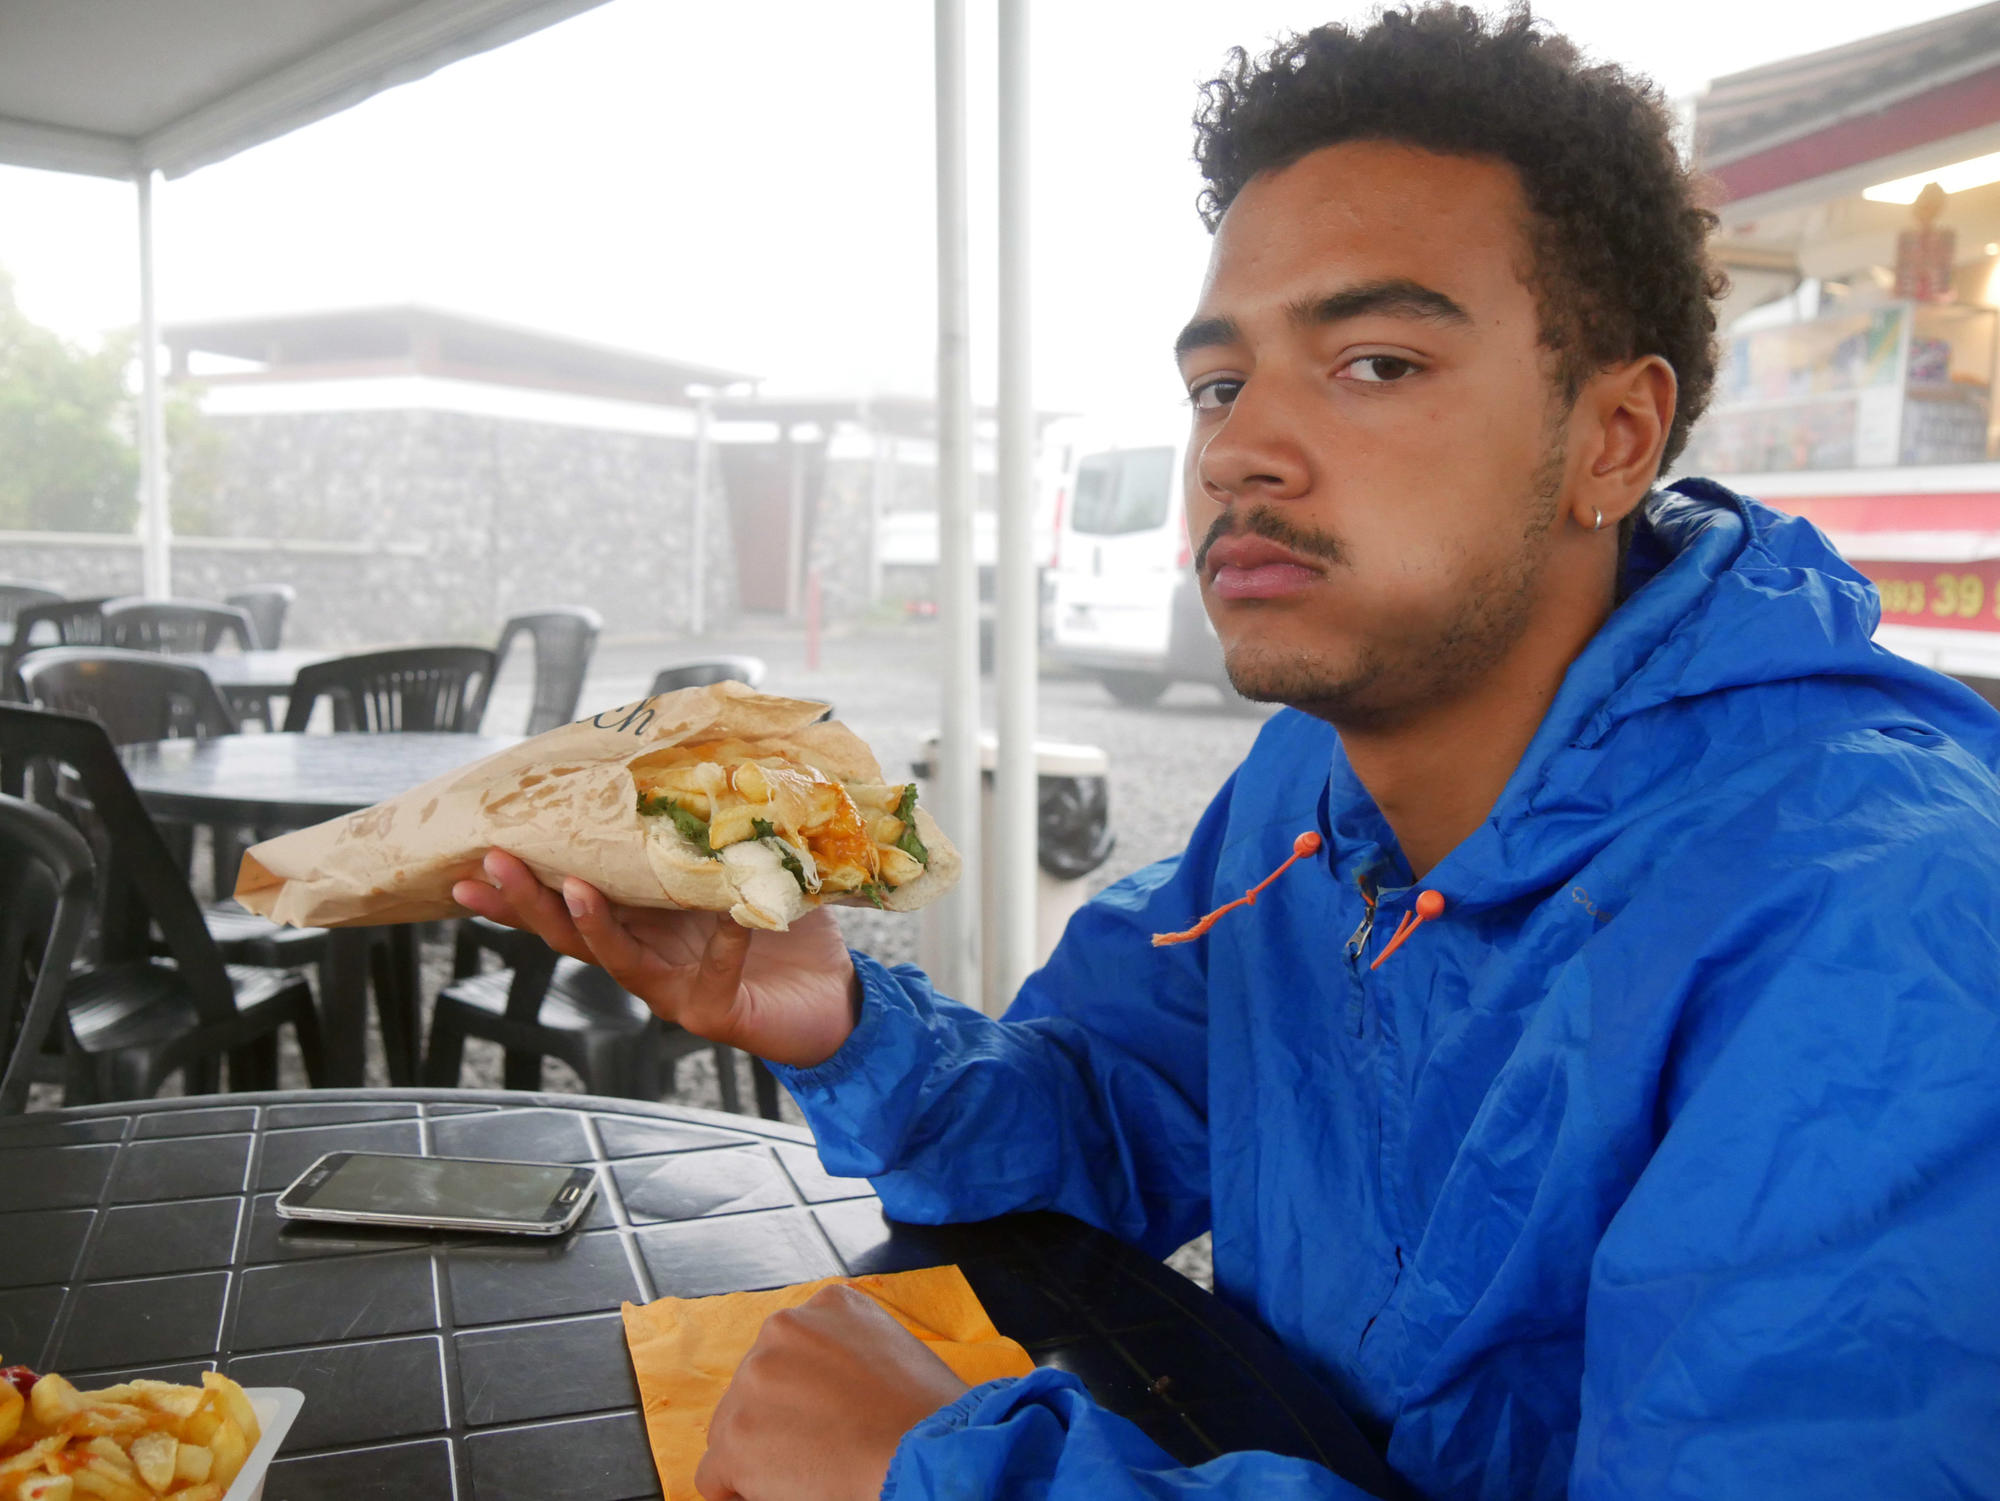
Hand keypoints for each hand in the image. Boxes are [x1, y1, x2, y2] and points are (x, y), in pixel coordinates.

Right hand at [451, 850, 858, 1068]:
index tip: (477, 849)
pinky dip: (722, 940)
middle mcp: (646, 958)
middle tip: (490, 862)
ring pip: (617, 960)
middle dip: (526, 899)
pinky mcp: (713, 1011)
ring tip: (572, 890)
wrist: (835, 1004)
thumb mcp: (745, 874)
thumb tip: (712, 759)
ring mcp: (673, 990)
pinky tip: (730, 914)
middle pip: (569, 933)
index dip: (522, 882)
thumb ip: (720, 835)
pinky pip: (711, 972)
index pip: (570, 898)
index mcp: (643, 922)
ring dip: (591, 925)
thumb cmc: (788, 935)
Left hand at [694, 1284, 969, 1500]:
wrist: (926, 1455)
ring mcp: (755, 1379)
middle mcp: (785, 1328)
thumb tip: (828, 1391)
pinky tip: (777, 1494)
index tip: (824, 1419)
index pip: (793, 1350)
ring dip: (761, 1452)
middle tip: (819, 1452)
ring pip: (734, 1427)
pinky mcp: (736, 1435)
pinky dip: (738, 1492)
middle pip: (758, 1386)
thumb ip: (852, 1354)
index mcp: (830, 1305)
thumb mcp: (898, 1350)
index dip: (805, 1393)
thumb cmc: (930, 1418)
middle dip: (780, 1419)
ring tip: (807, 1473)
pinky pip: (714, 1474)